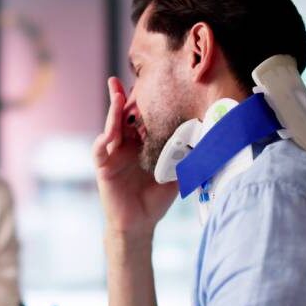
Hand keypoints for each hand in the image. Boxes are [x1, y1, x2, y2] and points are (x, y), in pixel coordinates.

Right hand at [92, 77, 176, 238]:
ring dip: (112, 114)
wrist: (141, 223)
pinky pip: (100, 152)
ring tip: (116, 98)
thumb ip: (185, 159)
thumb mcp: (175, 175)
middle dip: (119, 99)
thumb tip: (206, 143)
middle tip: (118, 81)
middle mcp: (125, 146)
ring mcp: (113, 155)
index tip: (145, 83)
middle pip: (121, 117)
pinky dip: (102, 143)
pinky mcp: (104, 169)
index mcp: (141, 144)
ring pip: (110, 129)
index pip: (139, 118)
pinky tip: (106, 135)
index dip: (140, 102)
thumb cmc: (156, 198)